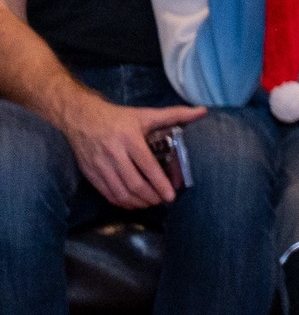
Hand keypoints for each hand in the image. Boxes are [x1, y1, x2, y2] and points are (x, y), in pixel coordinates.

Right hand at [58, 88, 205, 208]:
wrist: (81, 117)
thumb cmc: (117, 117)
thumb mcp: (145, 114)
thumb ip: (174, 114)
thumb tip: (203, 111)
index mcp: (129, 139)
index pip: (147, 166)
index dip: (160, 183)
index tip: (171, 195)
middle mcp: (114, 154)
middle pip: (134, 183)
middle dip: (151, 197)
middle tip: (163, 201)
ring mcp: (100, 166)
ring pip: (121, 192)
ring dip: (138, 202)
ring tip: (151, 203)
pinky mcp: (91, 174)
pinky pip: (108, 194)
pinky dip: (122, 202)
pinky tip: (133, 203)